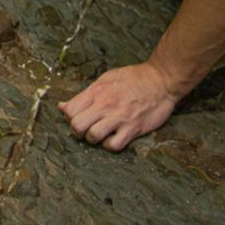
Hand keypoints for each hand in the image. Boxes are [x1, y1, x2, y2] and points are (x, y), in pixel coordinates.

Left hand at [59, 62, 178, 151]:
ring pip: (92, 136)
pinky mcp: (133, 129)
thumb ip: (85, 94)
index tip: (77, 117)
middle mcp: (105, 105)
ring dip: (93, 139)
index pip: (69, 110)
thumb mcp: (105, 79)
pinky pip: (113, 146)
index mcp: (96, 91)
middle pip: (76, 125)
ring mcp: (119, 118)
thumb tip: (62, 107)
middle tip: (85, 129)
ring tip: (99, 134)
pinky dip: (110, 145)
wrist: (161, 80)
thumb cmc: (133, 78)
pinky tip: (113, 138)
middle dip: (77, 131)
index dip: (69, 117)